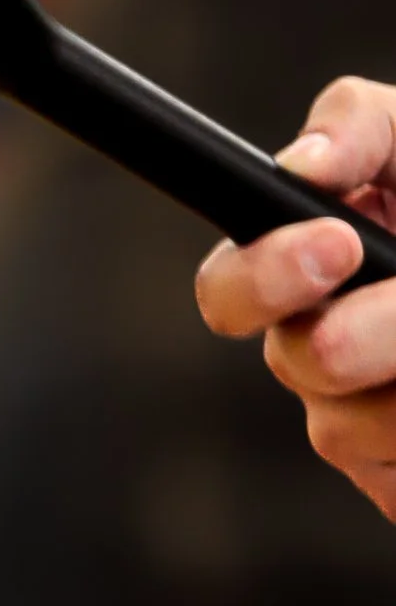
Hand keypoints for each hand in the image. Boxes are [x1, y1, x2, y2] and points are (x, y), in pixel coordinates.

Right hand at [194, 75, 395, 521]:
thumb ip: (357, 126)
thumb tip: (302, 165)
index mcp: (299, 268)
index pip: (227, 292)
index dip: (265, 276)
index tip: (341, 244)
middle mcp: (315, 349)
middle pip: (293, 364)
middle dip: (366, 335)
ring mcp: (360, 423)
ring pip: (353, 427)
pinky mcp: (395, 479)